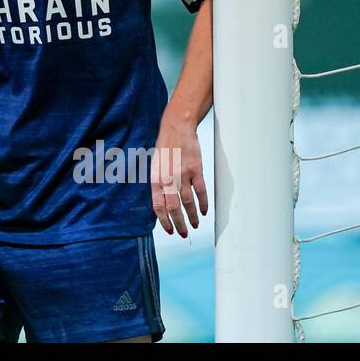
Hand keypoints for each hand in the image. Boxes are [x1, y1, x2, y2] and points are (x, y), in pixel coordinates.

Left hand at [151, 113, 208, 237]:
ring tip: (195, 225)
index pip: (158, 206)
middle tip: (183, 233)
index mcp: (155, 178)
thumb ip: (158, 184)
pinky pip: (201, 191)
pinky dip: (203, 203)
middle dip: (179, 224)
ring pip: (188, 202)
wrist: (176, 127)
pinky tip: (204, 211)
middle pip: (173, 207)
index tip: (169, 230)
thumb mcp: (155, 165)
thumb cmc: (165, 147)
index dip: (164, 220)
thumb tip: (161, 204)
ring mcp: (183, 174)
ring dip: (192, 216)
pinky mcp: (196, 169)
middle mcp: (168, 177)